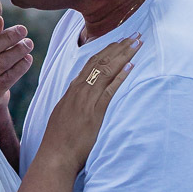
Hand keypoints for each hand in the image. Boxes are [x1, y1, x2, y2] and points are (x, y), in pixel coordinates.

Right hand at [42, 36, 139, 171]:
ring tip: (137, 44)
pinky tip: (131, 66)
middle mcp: (79, 90)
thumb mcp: (64, 113)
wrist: (55, 156)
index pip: (92, 62)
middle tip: (134, 35)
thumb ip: (74, 101)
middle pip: (101, 61)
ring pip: (106, 70)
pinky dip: (120, 76)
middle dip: (119, 46)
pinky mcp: (95, 112)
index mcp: (72, 89)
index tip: (120, 40)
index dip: (107, 49)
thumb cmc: (60, 139)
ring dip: (123, 55)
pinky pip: (110, 89)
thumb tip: (82, 95)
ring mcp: (87, 99)